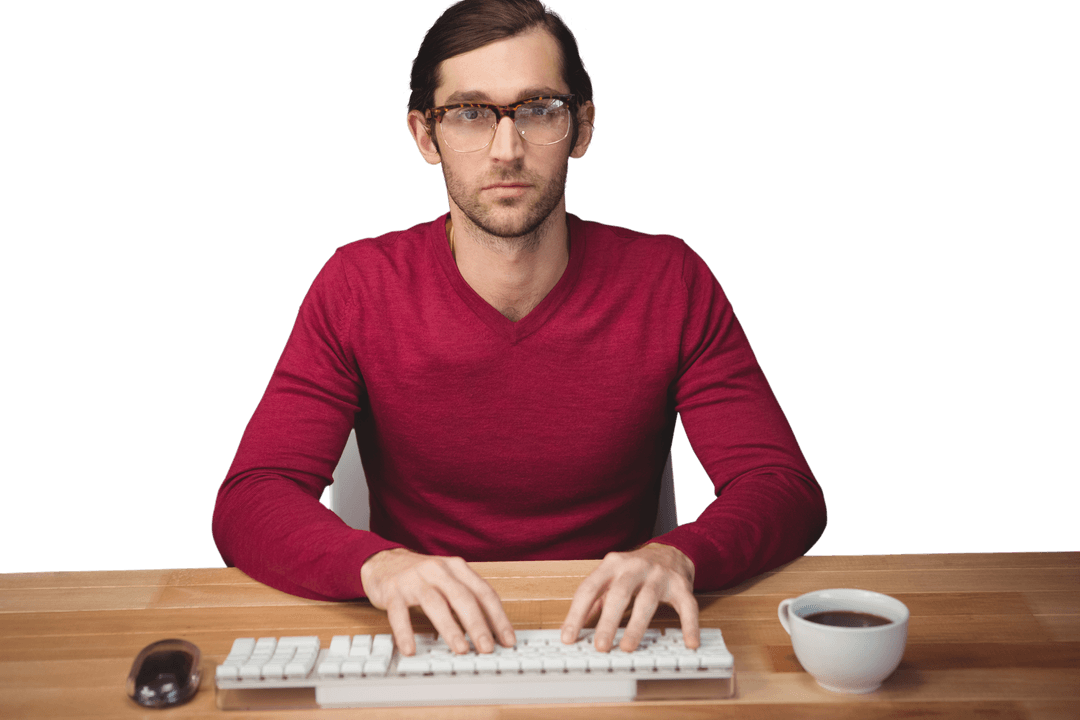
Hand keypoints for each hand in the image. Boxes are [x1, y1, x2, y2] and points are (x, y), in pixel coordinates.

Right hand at [360, 548, 515, 655]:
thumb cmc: (422, 576)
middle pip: (463, 598)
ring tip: (461, 649)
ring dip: (450, 629)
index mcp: (457, 568)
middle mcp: (438, 570)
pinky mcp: (393, 590)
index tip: (508, 639)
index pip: (483, 592)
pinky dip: (406, 632)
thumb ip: (466, 600)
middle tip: (487, 647)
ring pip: (436, 604)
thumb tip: (490, 632)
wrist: (383, 561)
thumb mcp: (448, 579)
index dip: (498, 617)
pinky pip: (399, 613)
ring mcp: (414, 579)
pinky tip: (411, 649)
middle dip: (477, 625)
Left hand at [560, 543, 698, 651]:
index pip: (589, 588)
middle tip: (599, 646)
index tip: (568, 637)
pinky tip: (689, 642)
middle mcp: (635, 567)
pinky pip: (686, 606)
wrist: (672, 550)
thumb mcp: (611, 576)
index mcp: (612, 564)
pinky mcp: (681, 585)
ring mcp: (659, 575)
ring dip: (637, 626)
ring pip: (647, 601)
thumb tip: (574, 626)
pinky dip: (689, 625)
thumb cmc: (636, 570)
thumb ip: (595, 599)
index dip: (577, 613)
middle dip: (608, 621)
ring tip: (627, 647)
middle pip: (619, 594)